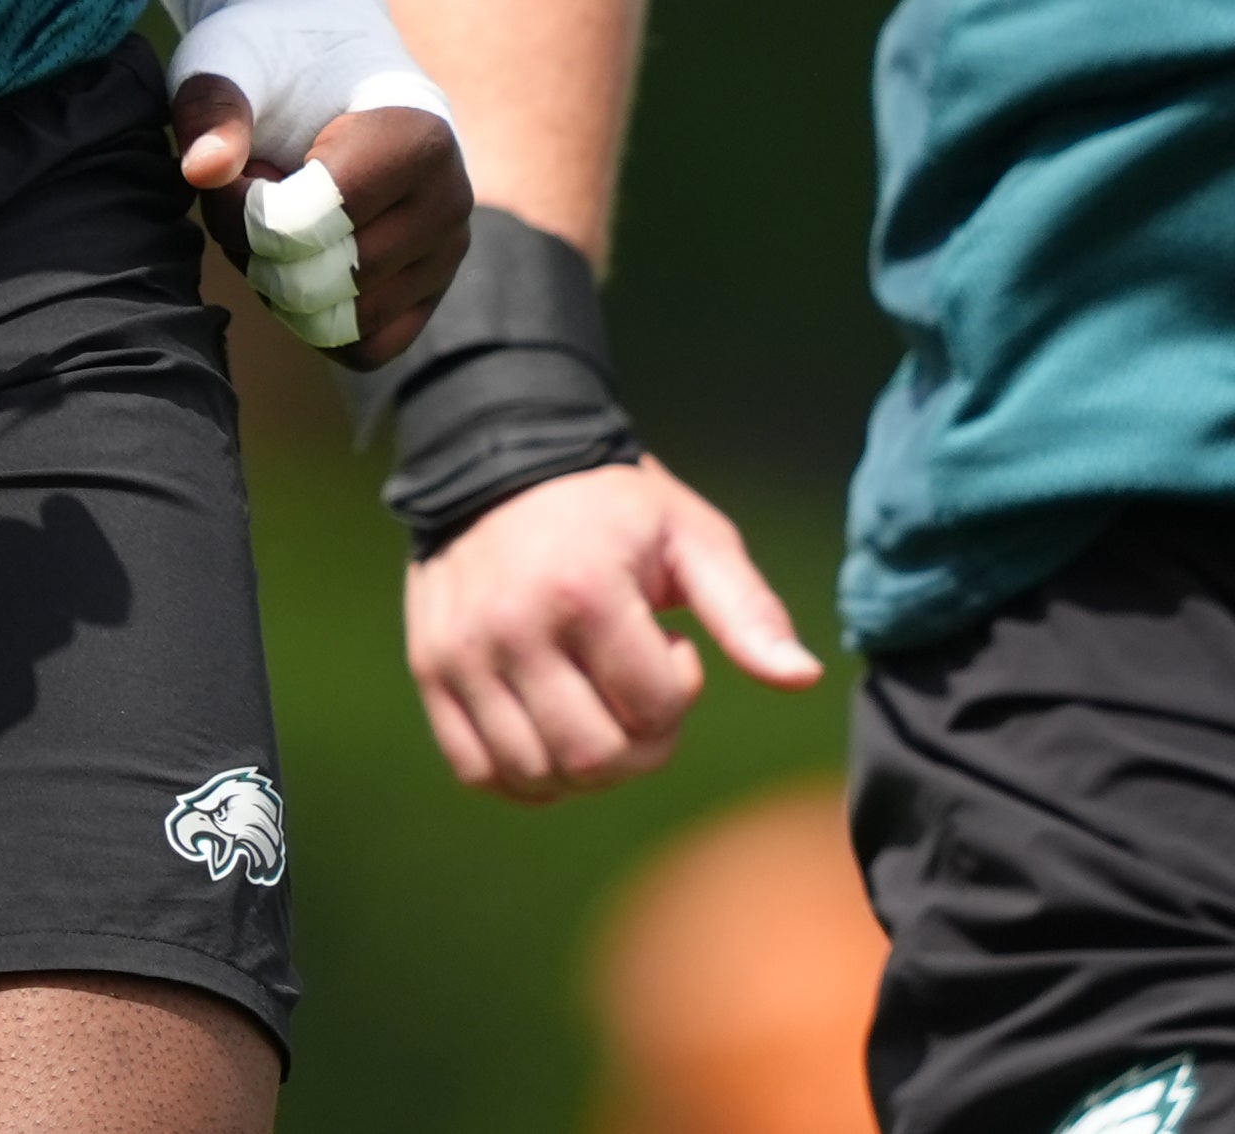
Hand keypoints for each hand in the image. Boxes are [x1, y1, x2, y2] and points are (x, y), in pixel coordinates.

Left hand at [170, 90, 466, 364]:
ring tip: (273, 217)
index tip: (229, 168)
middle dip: (252, 247)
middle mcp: (449, 203)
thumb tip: (202, 171)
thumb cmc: (276, 59)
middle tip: (246, 192)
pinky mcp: (432, 292)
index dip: (241, 210)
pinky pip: (364, 348)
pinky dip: (313, 320)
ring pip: (335, 322)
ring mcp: (447, 254)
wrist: (330, 61)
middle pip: (317, 280)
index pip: (306, 224)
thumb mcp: (232, 61)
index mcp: (416, 139)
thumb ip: (214, 106)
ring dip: (275, 283)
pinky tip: (296, 258)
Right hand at [401, 454, 818, 801]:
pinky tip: (548, 730)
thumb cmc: (612, 507)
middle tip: (636, 689)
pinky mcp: (430, 670)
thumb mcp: (692, 537)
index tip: (669, 640)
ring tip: (590, 700)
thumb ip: (748, 610)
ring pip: (537, 774)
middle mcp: (513, 627)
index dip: (681, 688)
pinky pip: (478, 770)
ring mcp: (463, 653)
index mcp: (585, 591)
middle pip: (596, 757)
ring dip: (582, 761)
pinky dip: (522, 773)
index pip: (655, 711)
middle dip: (639, 743)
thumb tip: (803, 678)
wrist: (498, 460)